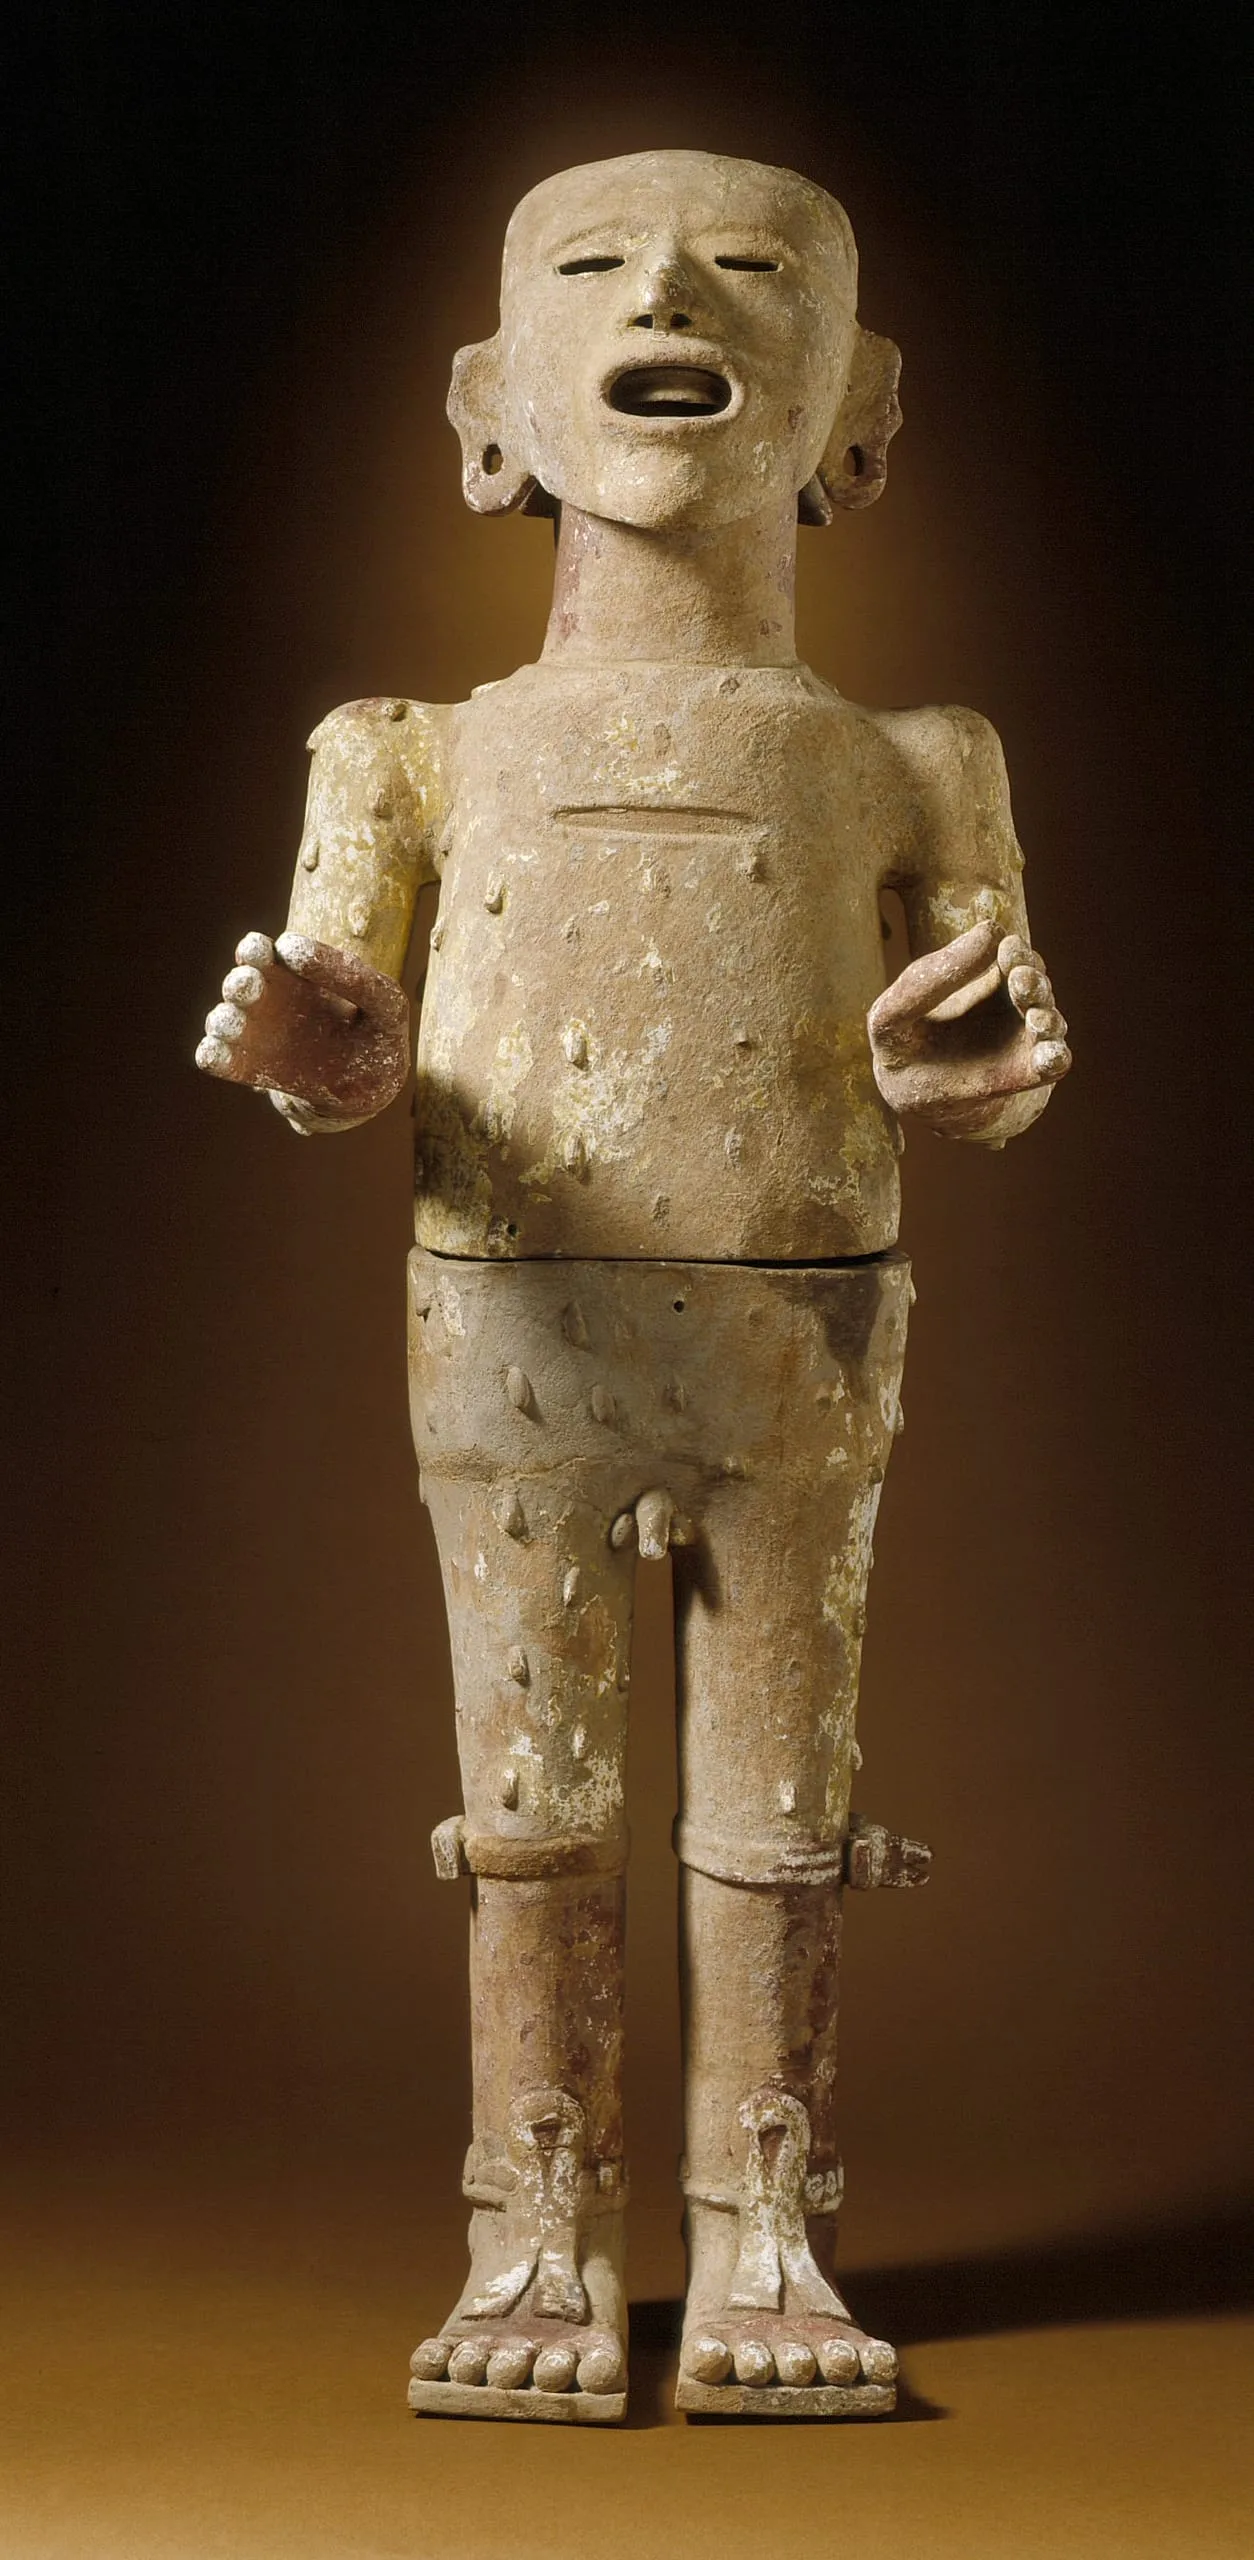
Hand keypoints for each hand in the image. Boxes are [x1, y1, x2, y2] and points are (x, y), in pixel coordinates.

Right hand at [195, 932, 409, 1123]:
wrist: (374, 1086)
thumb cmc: (379, 1033)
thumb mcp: (385, 1003)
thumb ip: (352, 976)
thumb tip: (291, 953)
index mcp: (293, 974)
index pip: (259, 950)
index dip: (257, 949)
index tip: (279, 954)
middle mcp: (268, 1000)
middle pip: (237, 983)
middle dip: (240, 984)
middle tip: (253, 987)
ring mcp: (257, 1035)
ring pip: (221, 1019)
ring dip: (224, 1019)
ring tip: (237, 1023)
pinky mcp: (250, 1070)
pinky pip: (215, 1058)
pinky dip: (211, 1054)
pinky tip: (219, 1053)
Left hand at [867, 919, 1070, 1136]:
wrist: (900, 1089)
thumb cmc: (899, 1038)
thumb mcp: (902, 1006)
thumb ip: (938, 972)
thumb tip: (990, 931)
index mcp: (986, 975)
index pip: (1012, 955)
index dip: (1014, 951)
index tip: (1006, 949)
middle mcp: (1012, 1002)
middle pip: (1036, 984)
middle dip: (1033, 982)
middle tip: (1020, 980)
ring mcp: (1023, 1038)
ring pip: (1050, 1021)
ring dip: (1047, 1019)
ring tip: (1035, 1021)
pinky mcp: (1027, 1073)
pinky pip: (1053, 1062)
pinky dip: (1056, 1057)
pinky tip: (1049, 1056)